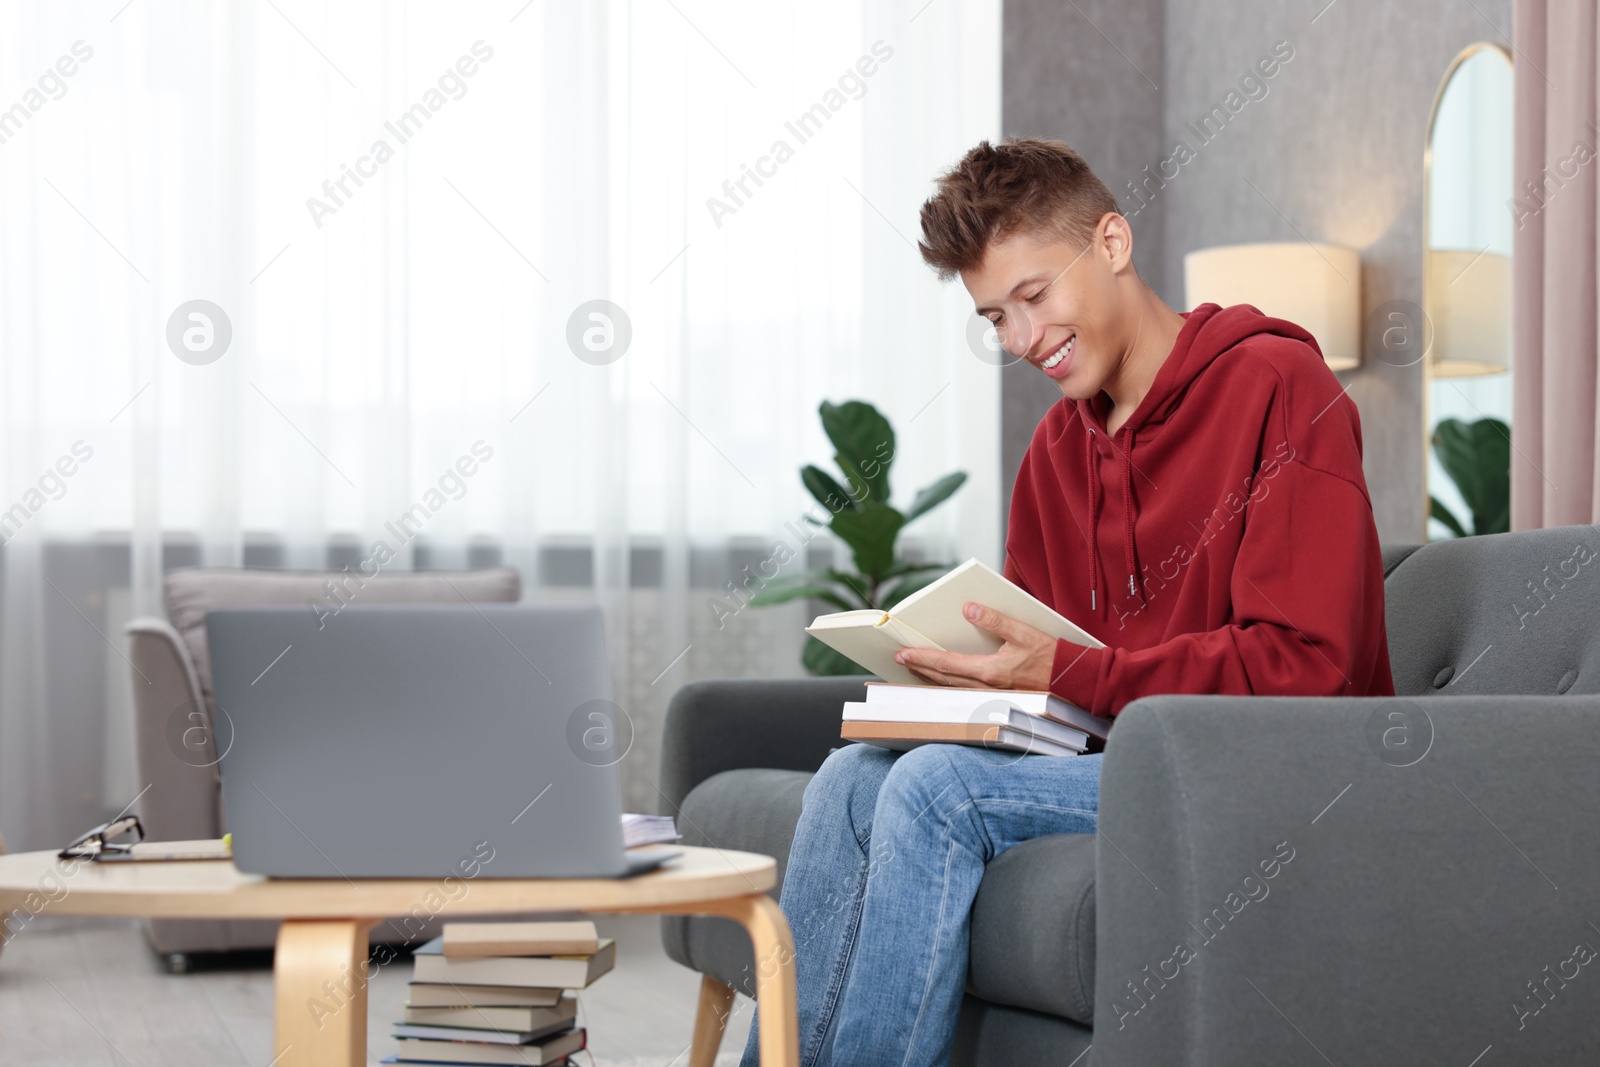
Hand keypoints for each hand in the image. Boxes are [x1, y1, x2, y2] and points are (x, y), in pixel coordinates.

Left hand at [893, 602, 1056, 690]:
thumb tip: (970, 609)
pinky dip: (948, 686)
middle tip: (901, 660)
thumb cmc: (1052, 657)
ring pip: (952, 688)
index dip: (923, 658)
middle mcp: (987, 687)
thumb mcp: (1024, 631)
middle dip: (920, 669)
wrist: (1072, 680)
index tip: (904, 653)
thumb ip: (996, 620)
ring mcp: (992, 696)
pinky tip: (942, 681)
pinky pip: (964, 693)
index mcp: (991, 671)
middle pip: (944, 679)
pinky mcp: (998, 697)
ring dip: (931, 679)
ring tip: (914, 670)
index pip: (947, 664)